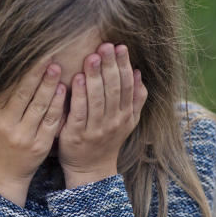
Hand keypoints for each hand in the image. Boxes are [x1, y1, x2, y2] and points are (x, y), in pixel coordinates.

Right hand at [0, 56, 65, 204]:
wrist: (3, 173)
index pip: (7, 88)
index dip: (20, 71)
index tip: (29, 53)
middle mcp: (7, 126)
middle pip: (24, 95)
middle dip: (36, 74)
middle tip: (48, 55)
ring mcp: (25, 136)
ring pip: (40, 107)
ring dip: (49, 86)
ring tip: (57, 68)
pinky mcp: (40, 145)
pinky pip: (51, 122)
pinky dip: (57, 105)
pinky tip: (63, 90)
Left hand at [57, 43, 147, 186]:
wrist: (91, 170)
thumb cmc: (106, 140)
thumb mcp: (127, 122)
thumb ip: (135, 99)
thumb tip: (138, 73)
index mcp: (126, 115)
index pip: (127, 86)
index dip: (124, 65)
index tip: (120, 46)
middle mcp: (114, 121)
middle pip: (114, 89)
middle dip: (110, 66)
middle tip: (105, 45)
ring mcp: (96, 129)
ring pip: (98, 99)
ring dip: (95, 76)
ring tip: (92, 56)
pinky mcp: (77, 135)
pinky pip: (80, 112)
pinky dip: (79, 94)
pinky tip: (77, 78)